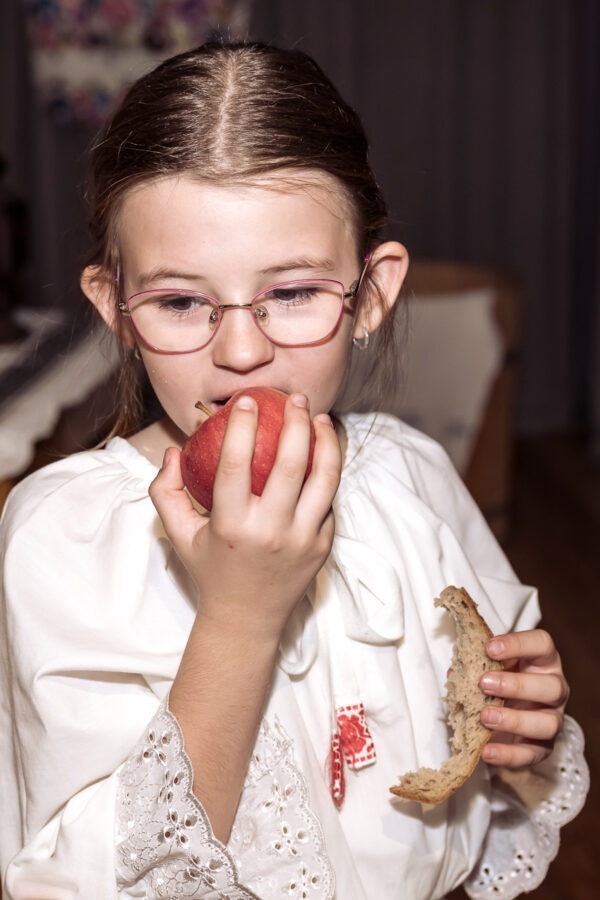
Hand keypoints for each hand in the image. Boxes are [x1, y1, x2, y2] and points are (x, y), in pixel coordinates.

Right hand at [149, 393, 341, 642]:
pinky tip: (325, 450)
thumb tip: (174, 451)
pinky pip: (330, 499)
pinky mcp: (323, 545)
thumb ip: (166, 492)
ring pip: (324, 478)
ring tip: (319, 417)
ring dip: (325, 441)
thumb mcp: (179, 535)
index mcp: (232, 525)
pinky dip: (329, 470)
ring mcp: (302, 539)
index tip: (245, 402)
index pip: (236, 464)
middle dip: (294, 422)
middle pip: (290, 464)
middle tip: (293, 398)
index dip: (241, 427)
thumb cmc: (211, 569)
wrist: (248, 618)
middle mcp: (271, 532)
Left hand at [479, 629, 568, 767]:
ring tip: (485, 717)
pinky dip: (508, 754)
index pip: (542, 645)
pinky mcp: (543, 747)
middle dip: (517, 685)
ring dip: (515, 720)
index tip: (489, 648)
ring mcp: (552, 719)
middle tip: (483, 684)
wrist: (506, 716)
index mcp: (542, 661)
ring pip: (549, 723)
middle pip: (552, 687)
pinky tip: (486, 750)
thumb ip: (475, 665)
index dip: (518, 644)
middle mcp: (554, 689)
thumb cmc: (498, 682)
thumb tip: (455, 671)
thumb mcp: (489, 667)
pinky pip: (532, 754)